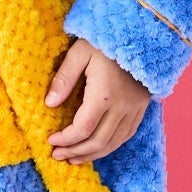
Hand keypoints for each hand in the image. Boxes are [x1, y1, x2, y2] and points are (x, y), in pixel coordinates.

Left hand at [45, 39, 149, 163]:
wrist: (140, 32)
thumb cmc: (104, 41)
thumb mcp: (79, 53)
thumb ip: (63, 79)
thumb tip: (50, 104)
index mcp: (104, 94)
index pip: (83, 128)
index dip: (66, 139)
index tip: (51, 141)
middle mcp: (122, 106)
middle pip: (99, 141)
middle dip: (76, 152)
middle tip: (58, 156)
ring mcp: (135, 108)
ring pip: (115, 142)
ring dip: (93, 154)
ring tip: (74, 158)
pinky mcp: (142, 107)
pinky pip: (127, 134)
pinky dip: (111, 145)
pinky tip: (98, 148)